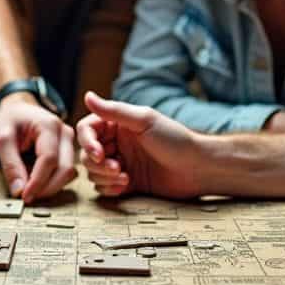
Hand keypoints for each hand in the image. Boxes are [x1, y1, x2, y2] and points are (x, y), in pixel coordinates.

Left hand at [0, 93, 76, 201]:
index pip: (49, 159)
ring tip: (31, 190)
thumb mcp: (2, 138)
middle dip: (47, 188)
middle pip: (64, 168)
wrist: (18, 108)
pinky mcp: (68, 150)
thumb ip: (10, 164)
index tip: (24, 196)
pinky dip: (54, 182)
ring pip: (69, 172)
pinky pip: (66, 171)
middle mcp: (64, 132)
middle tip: (27, 197)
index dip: (38, 182)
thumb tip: (18, 190)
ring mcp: (69, 141)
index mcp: (49, 125)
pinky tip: (39, 183)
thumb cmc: (10, 118)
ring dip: (52, 187)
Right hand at [76, 92, 202, 198]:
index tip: (98, 153)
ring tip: (125, 177)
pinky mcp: (127, 183)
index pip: (88, 130)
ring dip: (104, 177)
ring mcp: (121, 163)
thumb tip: (87, 96)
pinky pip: (104, 187)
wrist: (197, 169)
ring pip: (94, 172)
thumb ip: (114, 110)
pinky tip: (125, 186)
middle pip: (87, 153)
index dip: (87, 141)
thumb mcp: (145, 121)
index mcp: (119, 124)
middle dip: (97, 163)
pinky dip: (109, 188)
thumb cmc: (176, 140)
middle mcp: (117, 143)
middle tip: (117, 167)